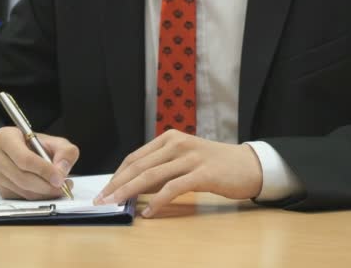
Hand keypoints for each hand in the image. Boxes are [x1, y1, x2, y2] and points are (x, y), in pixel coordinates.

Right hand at [0, 127, 79, 199]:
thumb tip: (61, 171)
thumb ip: (66, 152)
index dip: (44, 170)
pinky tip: (47, 189)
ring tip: (60, 186)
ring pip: (22, 190)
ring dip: (44, 193)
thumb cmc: (39, 146)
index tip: (60, 178)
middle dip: (46, 185)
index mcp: (5, 137)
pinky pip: (20, 198)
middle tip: (63, 186)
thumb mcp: (57, 143)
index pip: (24, 158)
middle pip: (22, 177)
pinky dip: (38, 197)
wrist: (26, 152)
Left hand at [94, 129, 262, 217]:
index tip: (105, 190)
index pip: (136, 157)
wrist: (249, 165)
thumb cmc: (215, 164)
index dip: (117, 174)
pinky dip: (157, 201)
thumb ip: (163, 168)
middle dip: (117, 184)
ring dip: (129, 192)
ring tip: (115, 205)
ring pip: (151, 176)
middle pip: (139, 165)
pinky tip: (148, 212)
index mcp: (170, 138)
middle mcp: (177, 144)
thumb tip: (135, 188)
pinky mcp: (202, 173)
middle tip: (102, 200)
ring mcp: (190, 157)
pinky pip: (173, 188)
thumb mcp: (185, 158)